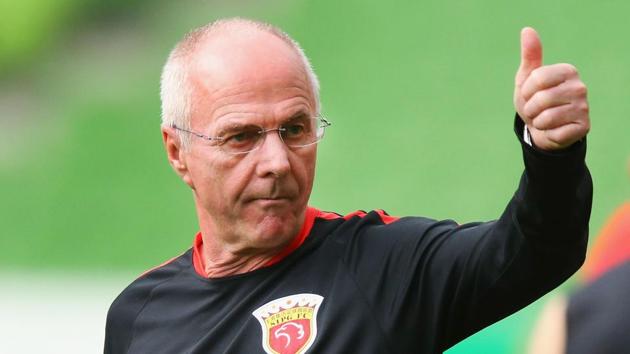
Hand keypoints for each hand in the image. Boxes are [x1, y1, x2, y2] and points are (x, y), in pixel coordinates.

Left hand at [513, 27, 589, 149]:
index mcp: (567, 71)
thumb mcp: (527, 78)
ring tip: (543, 119)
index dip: (526, 91)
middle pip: (541, 99)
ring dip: (538, 122)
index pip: (537, 78)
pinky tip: (554, 129)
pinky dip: (548, 133)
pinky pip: (554, 132)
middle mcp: (580, 87)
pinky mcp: (583, 127)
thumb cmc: (533, 100)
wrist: (540, 129)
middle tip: (536, 110)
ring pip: (546, 117)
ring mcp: (584, 108)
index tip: (530, 94)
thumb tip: (527, 30)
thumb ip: (529, 56)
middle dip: (530, 108)